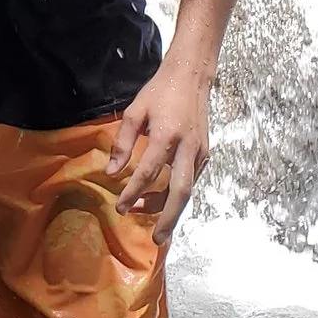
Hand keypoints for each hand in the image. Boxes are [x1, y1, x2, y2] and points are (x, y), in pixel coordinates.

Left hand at [107, 63, 212, 244]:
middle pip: (180, 192)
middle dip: (167, 218)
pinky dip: (177, 195)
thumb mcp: (135, 111)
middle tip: (156, 239)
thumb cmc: (159, 93)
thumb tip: (112, 172)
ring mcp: (200, 153)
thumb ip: (123, 143)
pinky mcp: (206, 155)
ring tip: (150, 221)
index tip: (120, 207)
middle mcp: (187, 147)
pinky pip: (191, 181)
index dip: (134, 192)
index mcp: (167, 134)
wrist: (192, 77)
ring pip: (188, 190)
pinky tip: (161, 201)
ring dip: (169, 209)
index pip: (149, 171)